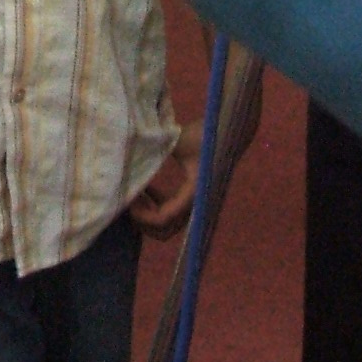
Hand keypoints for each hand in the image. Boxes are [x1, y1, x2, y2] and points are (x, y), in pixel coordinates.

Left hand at [129, 120, 199, 238]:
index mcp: (193, 194)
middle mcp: (195, 205)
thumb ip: (158, 150)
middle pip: (164, 231)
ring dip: (149, 215)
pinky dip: (157, 206)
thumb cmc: (208, 134)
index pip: (163, 218)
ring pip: (167, 225)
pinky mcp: (192, 198)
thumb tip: (133, 154)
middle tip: (130, 201)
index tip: (129, 198)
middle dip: (143, 221)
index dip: (142, 214)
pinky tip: (147, 189)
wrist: (231, 130)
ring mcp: (194, 203)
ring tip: (136, 195)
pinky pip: (171, 212)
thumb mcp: (180, 140)